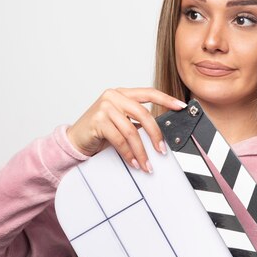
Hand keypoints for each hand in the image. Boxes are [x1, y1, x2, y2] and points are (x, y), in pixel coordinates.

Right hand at [66, 88, 186, 172]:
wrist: (75, 138)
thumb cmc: (100, 130)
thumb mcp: (120, 120)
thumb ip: (136, 120)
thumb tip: (160, 132)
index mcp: (122, 93)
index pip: (149, 92)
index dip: (166, 99)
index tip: (181, 107)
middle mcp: (113, 96)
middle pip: (143, 114)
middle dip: (155, 134)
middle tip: (161, 150)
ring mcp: (104, 107)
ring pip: (132, 130)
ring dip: (141, 151)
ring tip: (146, 163)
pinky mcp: (98, 121)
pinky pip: (120, 140)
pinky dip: (128, 154)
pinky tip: (133, 162)